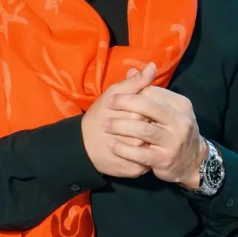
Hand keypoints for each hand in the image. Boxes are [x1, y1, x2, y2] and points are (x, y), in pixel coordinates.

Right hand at [81, 62, 156, 177]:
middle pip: (155, 127)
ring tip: (139, 137)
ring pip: (153, 146)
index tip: (136, 111)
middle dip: (149, 125)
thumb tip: (153, 66)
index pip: (153, 109)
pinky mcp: (136, 170)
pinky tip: (138, 150)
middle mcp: (139, 137)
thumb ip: (135, 82)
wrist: (82, 146)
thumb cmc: (98, 116)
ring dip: (151, 141)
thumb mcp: (113, 94)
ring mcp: (138, 155)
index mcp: (135, 115)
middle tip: (137, 124)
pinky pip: (148, 161)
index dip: (147, 108)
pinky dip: (146, 155)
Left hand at [103, 85, 207, 188]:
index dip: (132, 93)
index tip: (115, 97)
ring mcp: (174, 141)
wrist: (193, 161)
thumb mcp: (169, 109)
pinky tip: (111, 145)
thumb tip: (137, 68)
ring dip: (120, 126)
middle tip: (107, 104)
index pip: (152, 92)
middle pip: (148, 106)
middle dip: (124, 103)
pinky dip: (123, 149)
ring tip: (105, 125)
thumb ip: (151, 91)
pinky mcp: (165, 160)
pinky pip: (140, 153)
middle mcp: (180, 121)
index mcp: (180, 104)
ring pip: (142, 129)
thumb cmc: (175, 130)